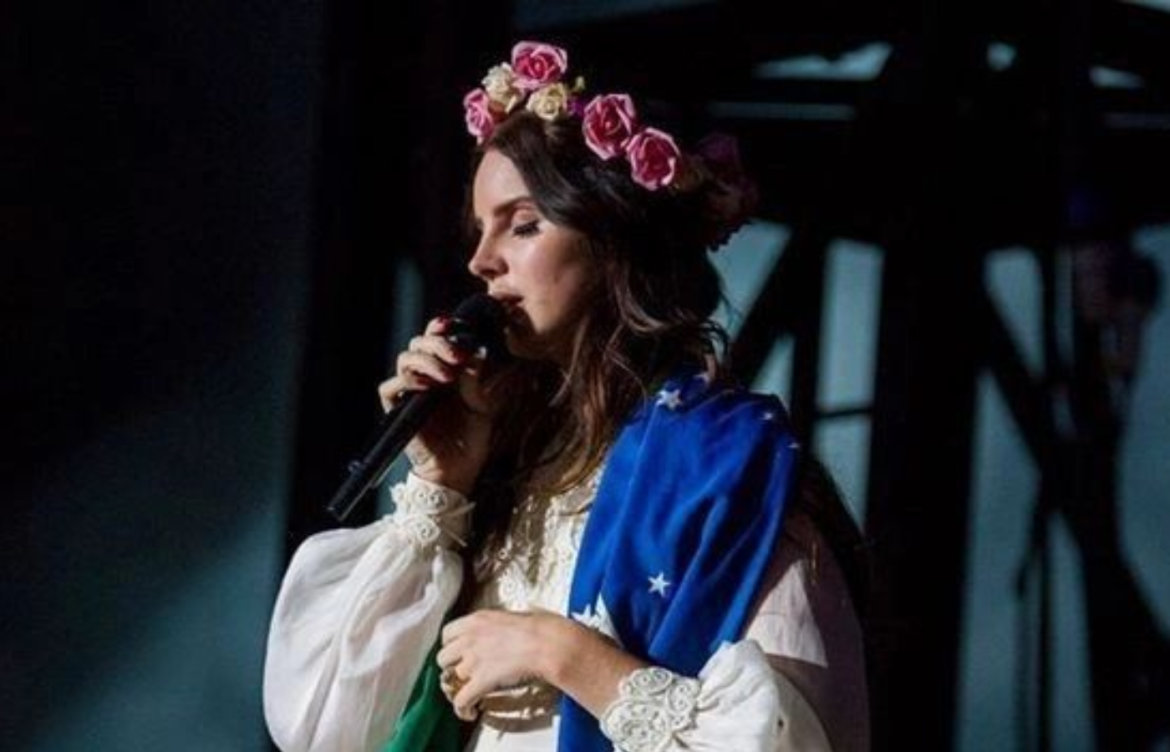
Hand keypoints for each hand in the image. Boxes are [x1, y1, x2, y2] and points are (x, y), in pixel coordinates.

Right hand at [377, 316, 518, 493]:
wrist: (458, 470)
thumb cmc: (471, 438)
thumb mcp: (482, 406)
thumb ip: (477, 380)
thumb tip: (478, 351)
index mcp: (446, 369)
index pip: (437, 338)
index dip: (442, 327)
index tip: (457, 325)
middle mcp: (426, 375)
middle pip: (419, 343)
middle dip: (438, 344)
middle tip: (457, 356)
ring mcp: (410, 391)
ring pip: (405, 359)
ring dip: (426, 361)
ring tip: (447, 376)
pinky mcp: (397, 408)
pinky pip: (390, 387)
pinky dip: (406, 381)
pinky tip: (426, 386)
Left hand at [435, 610, 567, 720]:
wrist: (548, 644)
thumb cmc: (542, 629)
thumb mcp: (516, 615)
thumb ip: (503, 623)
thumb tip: (509, 627)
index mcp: (477, 620)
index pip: (447, 633)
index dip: (451, 645)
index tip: (456, 650)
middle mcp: (470, 639)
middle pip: (443, 657)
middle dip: (451, 667)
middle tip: (460, 672)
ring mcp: (473, 661)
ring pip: (450, 680)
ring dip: (459, 688)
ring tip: (467, 694)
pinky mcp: (481, 681)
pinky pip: (461, 700)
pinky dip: (463, 709)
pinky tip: (468, 712)